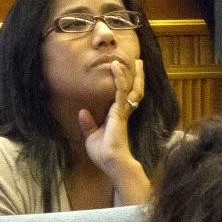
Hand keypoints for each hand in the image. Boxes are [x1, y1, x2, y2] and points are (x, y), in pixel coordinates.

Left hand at [78, 58, 145, 178]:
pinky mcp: (119, 111)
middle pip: (134, 89)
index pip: (125, 96)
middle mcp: (124, 111)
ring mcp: (123, 110)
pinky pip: (120, 90)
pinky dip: (119, 78)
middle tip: (139, 62)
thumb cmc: (104, 152)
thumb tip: (82, 112)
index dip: (128, 83)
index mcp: (118, 116)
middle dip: (137, 75)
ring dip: (129, 72)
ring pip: (129, 86)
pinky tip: (116, 67)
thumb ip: (88, 124)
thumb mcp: (91, 136)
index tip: (129, 72)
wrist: (111, 161)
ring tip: (132, 60)